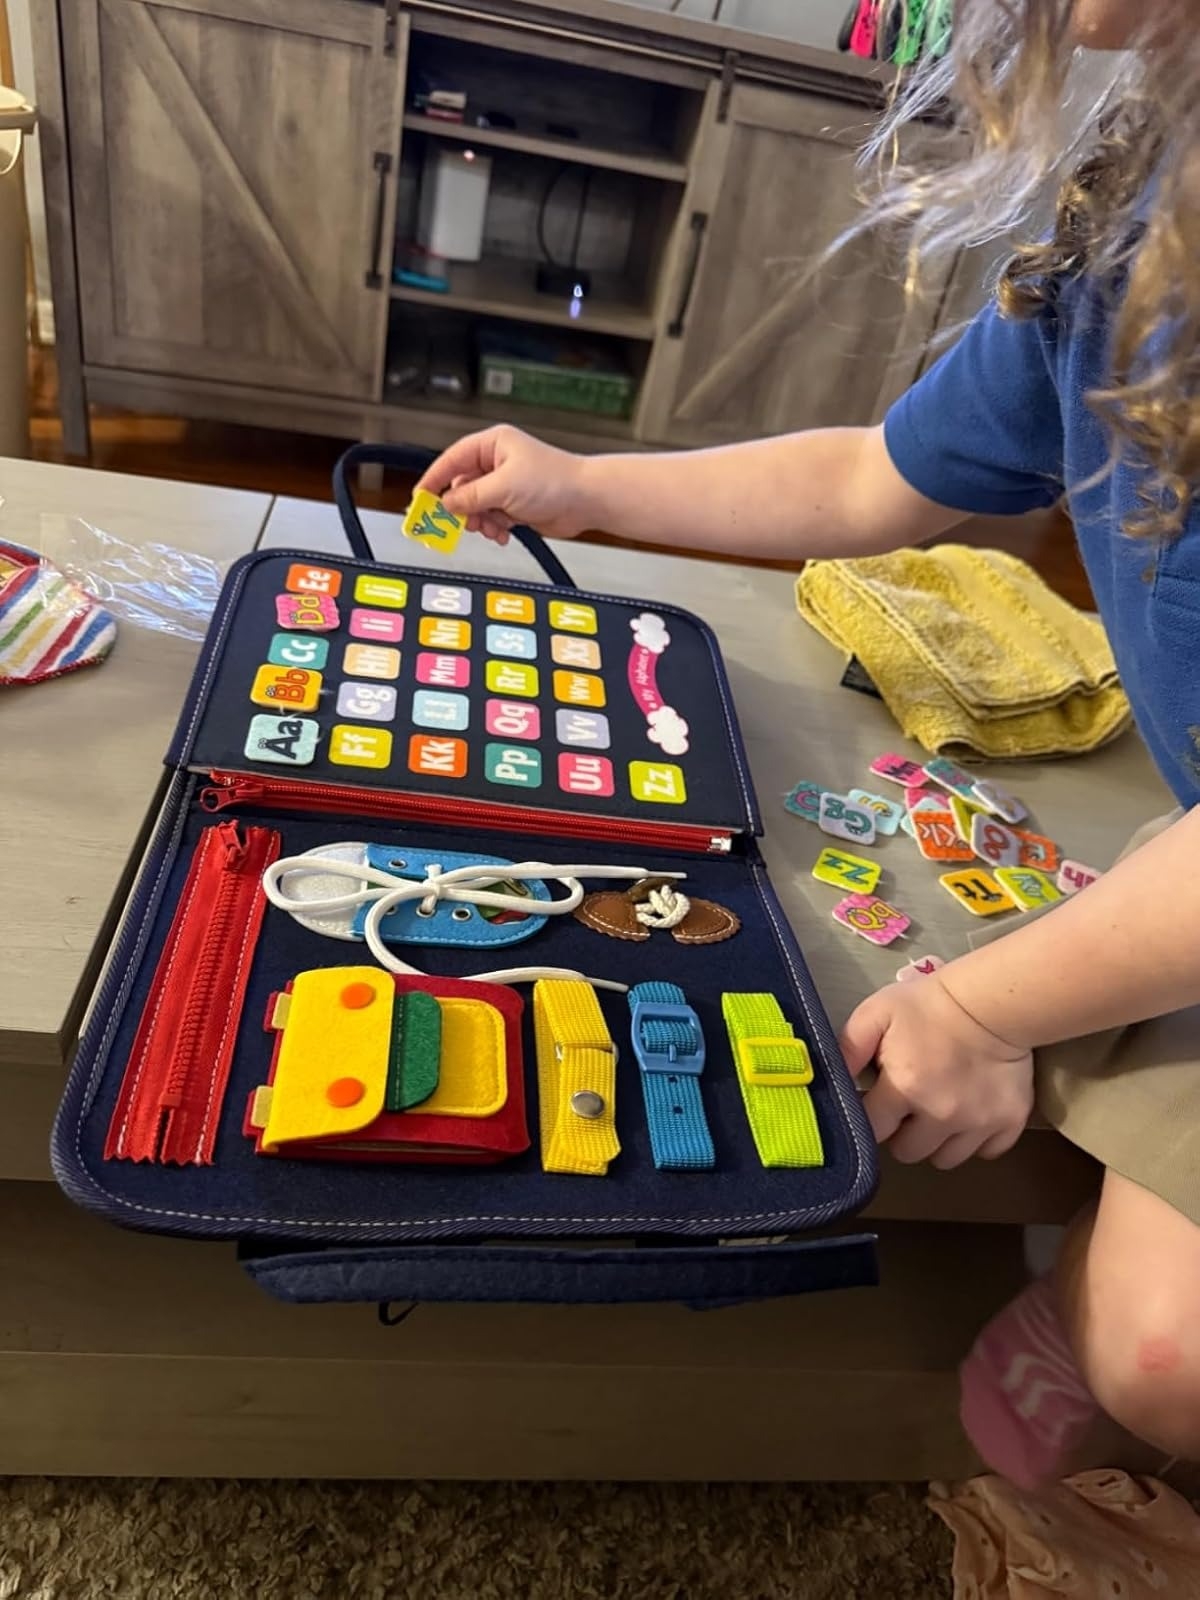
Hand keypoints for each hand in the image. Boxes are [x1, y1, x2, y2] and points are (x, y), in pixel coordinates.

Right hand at [417, 426, 593, 544]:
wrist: (586, 500)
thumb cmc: (555, 481)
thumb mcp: (504, 487)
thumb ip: (471, 496)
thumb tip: (446, 504)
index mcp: (492, 445)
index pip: (452, 460)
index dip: (434, 480)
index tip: (420, 498)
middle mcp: (497, 463)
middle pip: (462, 487)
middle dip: (462, 508)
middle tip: (459, 523)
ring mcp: (505, 485)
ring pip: (475, 507)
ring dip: (480, 521)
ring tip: (491, 527)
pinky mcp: (514, 505)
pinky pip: (491, 518)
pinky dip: (493, 528)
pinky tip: (503, 533)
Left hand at [838, 974, 1033, 1168]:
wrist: (994, 1000)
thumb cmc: (930, 1004)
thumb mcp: (876, 1014)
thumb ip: (848, 1048)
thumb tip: (827, 1080)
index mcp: (905, 1088)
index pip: (872, 1130)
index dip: (871, 1116)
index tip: (877, 1101)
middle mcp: (941, 1114)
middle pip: (908, 1152)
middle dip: (902, 1132)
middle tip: (909, 1104)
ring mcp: (979, 1122)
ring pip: (946, 1159)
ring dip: (937, 1141)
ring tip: (938, 1109)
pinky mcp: (1010, 1122)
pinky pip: (986, 1152)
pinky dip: (976, 1139)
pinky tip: (970, 1112)